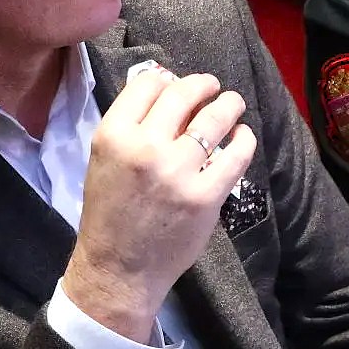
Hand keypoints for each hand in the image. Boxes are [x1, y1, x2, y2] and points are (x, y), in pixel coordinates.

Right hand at [61, 65, 255, 344]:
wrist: (118, 269)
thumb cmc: (109, 213)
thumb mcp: (104, 159)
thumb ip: (131, 125)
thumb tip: (167, 88)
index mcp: (113, 135)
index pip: (147, 84)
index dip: (166, 78)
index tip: (177, 84)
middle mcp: (144, 147)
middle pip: (183, 93)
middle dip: (203, 84)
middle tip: (212, 87)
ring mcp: (178, 171)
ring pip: (215, 118)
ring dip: (229, 104)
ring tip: (233, 104)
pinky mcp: (205, 195)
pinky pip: (236, 155)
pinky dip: (244, 140)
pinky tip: (242, 136)